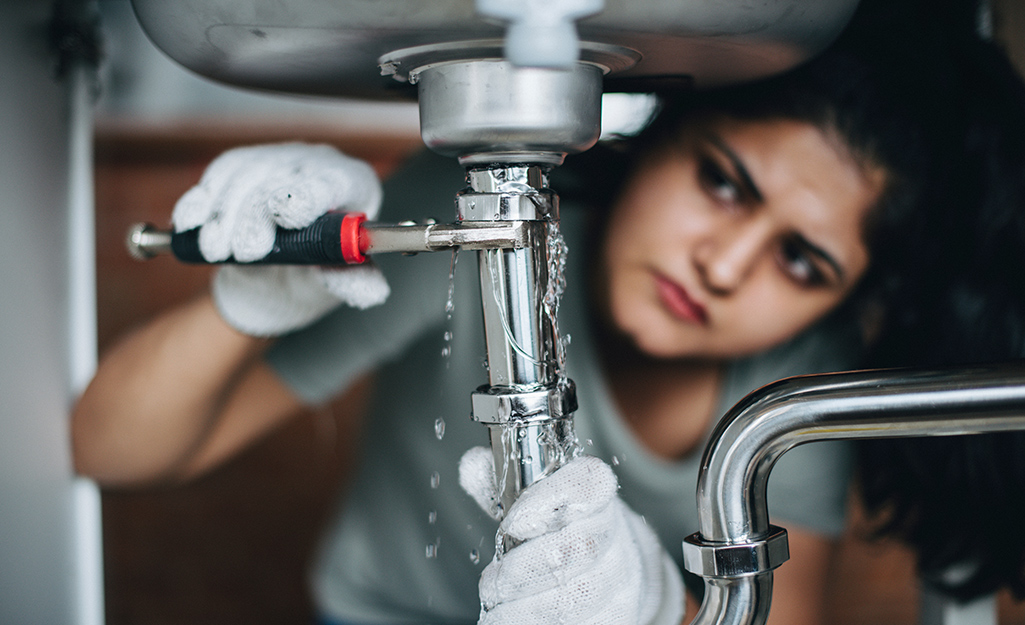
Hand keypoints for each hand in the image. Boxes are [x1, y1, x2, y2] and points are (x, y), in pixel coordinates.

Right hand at [172, 143, 389, 335]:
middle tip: (244, 251)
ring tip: (215, 249)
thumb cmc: (314, 277)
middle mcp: (317, 163)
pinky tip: (192, 222)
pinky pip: (220, 174)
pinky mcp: (243, 165)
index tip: (284, 215)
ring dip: (225, 214)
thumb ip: (351, 283)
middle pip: (282, 178)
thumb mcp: (333, 285)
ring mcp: (278, 160)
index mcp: (353, 185)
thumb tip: (370, 290)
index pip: (332, 181)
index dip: (308, 196)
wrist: (273, 282)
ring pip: (245, 175)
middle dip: (256, 215)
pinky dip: (202, 200)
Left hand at [459, 447, 685, 624]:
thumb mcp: (538, 500)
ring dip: (524, 609)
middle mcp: (615, 534)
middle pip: (574, 549)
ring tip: (499, 608)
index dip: (548, 500)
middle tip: (494, 582)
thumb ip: (505, 485)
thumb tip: (473, 467)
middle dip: (521, 571)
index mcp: (596, 494)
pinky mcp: (620, 615)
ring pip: (574, 598)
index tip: (513, 522)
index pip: (586, 485)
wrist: (621, 567)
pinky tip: (516, 622)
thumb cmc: (568, 529)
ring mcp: (621, 578)